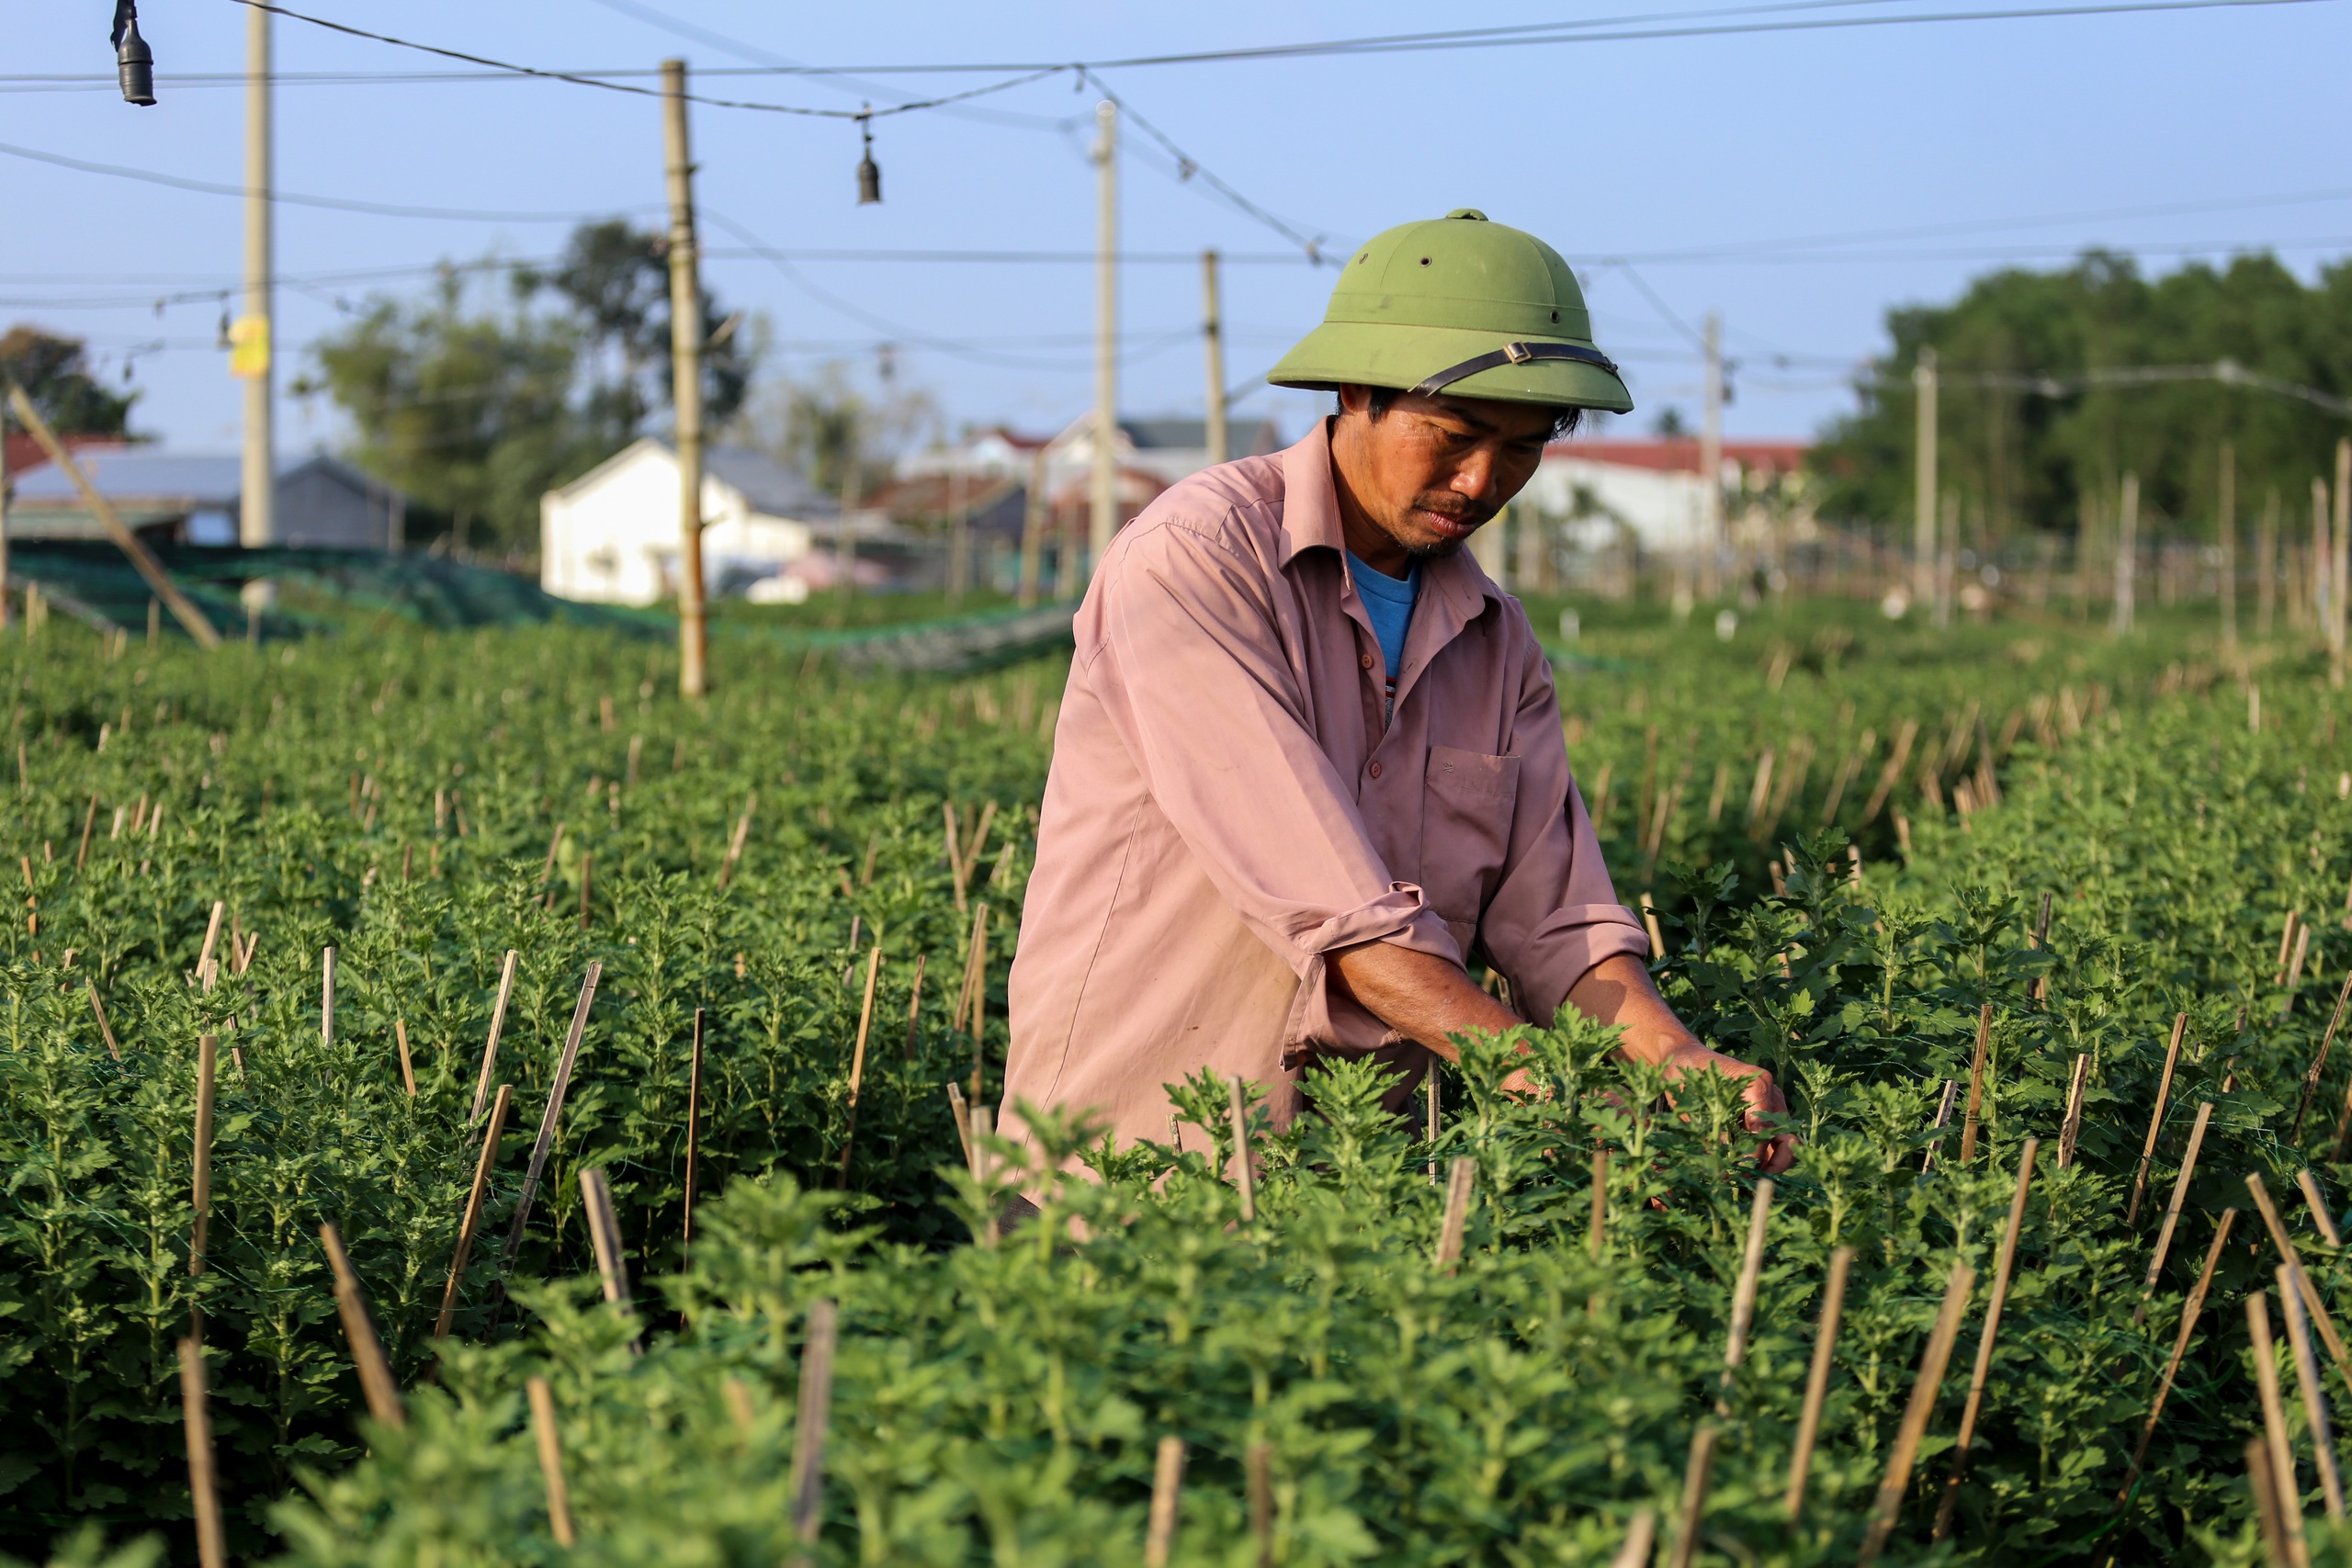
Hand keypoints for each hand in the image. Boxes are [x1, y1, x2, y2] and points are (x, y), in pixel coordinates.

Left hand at [1657, 1041, 1796, 1174]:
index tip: (1736, 1171)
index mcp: (1757, 1084)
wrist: (1685, 1059)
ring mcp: (1771, 1107)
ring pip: (1783, 1144)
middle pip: (1788, 1137)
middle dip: (1775, 1164)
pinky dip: (1760, 1158)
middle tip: (1752, 1179)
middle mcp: (1771, 1095)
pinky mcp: (1764, 1117)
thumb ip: (1712, 1135)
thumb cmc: (1688, 1075)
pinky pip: (1770, 1143)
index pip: (1763, 1128)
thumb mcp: (1695, 1104)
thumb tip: (1723, 1170)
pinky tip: (1740, 1167)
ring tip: (1745, 1177)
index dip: (1753, 1154)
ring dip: (1769, 1164)